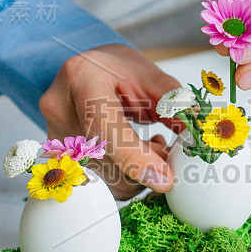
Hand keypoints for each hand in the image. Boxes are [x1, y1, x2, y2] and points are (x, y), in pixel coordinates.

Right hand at [39, 45, 180, 199]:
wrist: (83, 72)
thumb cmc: (115, 70)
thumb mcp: (149, 76)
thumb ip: (173, 104)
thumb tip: (196, 135)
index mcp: (81, 78)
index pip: (104, 127)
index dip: (135, 158)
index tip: (165, 180)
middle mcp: (60, 109)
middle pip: (106, 160)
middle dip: (146, 166)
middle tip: (169, 149)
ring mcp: (55, 137)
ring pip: (103, 178)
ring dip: (138, 174)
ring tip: (153, 146)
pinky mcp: (59, 158)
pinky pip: (99, 181)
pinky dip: (124, 177)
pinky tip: (136, 155)